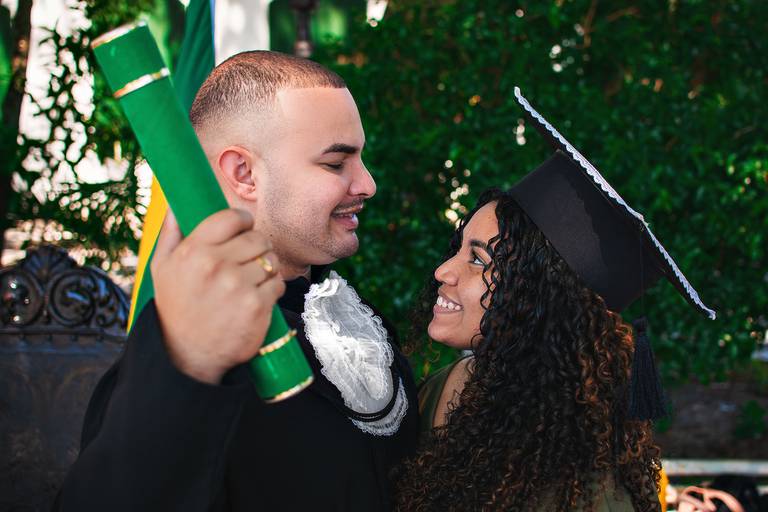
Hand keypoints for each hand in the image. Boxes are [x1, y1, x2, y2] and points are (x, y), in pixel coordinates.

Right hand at [150, 209, 284, 383]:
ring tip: (251, 280)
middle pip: (258, 238)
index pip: (232, 217)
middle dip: (257, 246)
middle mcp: (217, 266)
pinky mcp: (258, 307)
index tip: (243, 229)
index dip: (242, 221)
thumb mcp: (161, 268)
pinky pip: (278, 284)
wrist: (187, 355)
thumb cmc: (176, 308)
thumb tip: (176, 203)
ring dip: (267, 268)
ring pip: (271, 260)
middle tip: (248, 260)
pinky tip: (256, 298)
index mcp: (194, 251)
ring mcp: (239, 287)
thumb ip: (170, 232)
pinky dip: (272, 289)